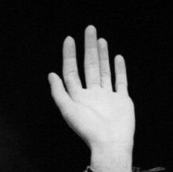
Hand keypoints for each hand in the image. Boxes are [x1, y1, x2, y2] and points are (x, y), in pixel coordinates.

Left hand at [48, 26, 134, 171]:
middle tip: (89, 29)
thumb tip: (50, 74)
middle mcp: (92, 95)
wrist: (110, 142)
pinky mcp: (121, 100)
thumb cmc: (88, 129)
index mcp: (78, 97)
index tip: (69, 39)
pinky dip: (119, 69)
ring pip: (103, 71)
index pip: (71, 72)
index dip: (69, 56)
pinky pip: (120, 81)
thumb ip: (59, 92)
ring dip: (102, 55)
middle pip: (89, 66)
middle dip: (88, 48)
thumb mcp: (68, 110)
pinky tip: (117, 57)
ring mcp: (107, 97)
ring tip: (100, 39)